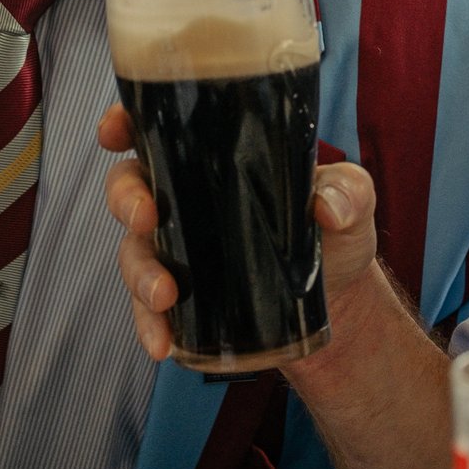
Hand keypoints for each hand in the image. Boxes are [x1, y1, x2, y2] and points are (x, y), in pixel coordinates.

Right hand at [98, 103, 380, 362]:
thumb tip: (326, 208)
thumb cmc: (337, 232)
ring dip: (140, 274)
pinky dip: (149, 326)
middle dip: (126, 200)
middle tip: (147, 217)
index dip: (123, 123)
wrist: (340, 301)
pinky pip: (148, 311)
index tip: (115, 130)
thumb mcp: (353, 199)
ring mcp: (177, 253)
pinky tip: (161, 344)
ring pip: (133, 253)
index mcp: (212, 159)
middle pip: (128, 188)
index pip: (155, 130)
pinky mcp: (180, 302)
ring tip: (165, 296)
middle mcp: (183, 201)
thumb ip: (349, 193)